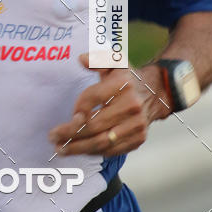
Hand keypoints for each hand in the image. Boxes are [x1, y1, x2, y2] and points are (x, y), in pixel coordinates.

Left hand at [48, 53, 163, 156]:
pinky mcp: (138, 139)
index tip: (68, 115)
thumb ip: (98, 58)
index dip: (78, 107)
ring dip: (78, 148)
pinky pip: (111, 150)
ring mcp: (136, 125)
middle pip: (94, 124)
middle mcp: (131, 106)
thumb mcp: (115, 61)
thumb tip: (81, 59)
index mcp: (122, 84)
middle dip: (70, 133)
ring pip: (101, 141)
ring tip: (61, 149)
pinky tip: (80, 150)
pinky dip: (93, 152)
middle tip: (53, 137)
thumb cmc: (128, 79)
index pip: (92, 98)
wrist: (157, 93)